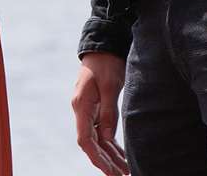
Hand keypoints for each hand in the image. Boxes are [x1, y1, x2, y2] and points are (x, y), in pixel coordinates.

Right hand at [72, 54, 128, 174]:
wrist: (103, 44)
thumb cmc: (106, 62)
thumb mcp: (110, 86)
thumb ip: (108, 113)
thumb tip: (107, 139)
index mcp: (81, 105)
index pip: (85, 140)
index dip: (96, 158)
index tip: (109, 172)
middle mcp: (82, 110)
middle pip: (92, 143)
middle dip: (106, 162)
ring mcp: (89, 110)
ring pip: (98, 139)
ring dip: (110, 156)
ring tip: (125, 171)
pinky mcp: (97, 108)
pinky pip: (103, 131)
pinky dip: (111, 144)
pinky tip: (122, 156)